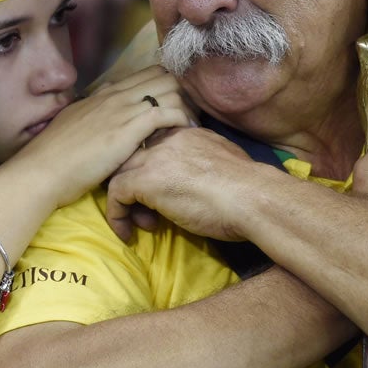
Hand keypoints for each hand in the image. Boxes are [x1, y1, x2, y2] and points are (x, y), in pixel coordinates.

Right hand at [11, 65, 192, 207]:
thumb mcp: (75, 125)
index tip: (176, 105)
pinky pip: (167, 112)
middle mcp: (115, 94)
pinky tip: (183, 134)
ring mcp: (122, 108)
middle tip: (190, 116)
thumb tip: (102, 115)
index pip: (147, 74)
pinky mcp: (128, 128)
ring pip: (170, 89)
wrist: (42, 170)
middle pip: (164, 76)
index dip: (167, 86)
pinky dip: (181, 120)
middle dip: (183, 93)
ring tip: (190, 127)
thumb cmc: (55, 156)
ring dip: (186, 106)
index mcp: (104, 93)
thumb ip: (93, 116)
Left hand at [106, 127, 278, 242]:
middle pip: (133, 156)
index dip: (153, 168)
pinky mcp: (145, 180)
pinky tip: (127, 233)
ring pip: (120, 172)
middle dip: (136, 183)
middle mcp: (168, 139)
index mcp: (188, 134)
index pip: (155, 144)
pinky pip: (116, 193)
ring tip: (144, 224)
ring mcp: (155, 157)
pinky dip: (116, 215)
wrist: (251, 198)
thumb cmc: (248, 189)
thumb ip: (206, 163)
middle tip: (150, 211)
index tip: (163, 192)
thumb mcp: (225, 162)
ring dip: (126, 200)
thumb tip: (202, 179)